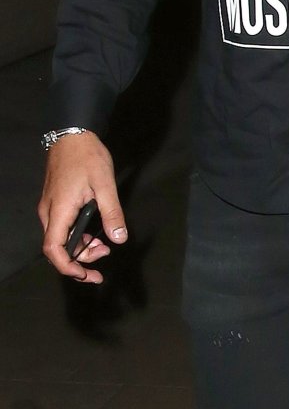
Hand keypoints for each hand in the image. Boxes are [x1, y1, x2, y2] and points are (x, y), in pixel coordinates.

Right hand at [38, 132, 126, 283]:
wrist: (72, 133)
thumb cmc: (88, 157)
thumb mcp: (105, 184)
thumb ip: (112, 213)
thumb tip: (119, 239)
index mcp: (59, 211)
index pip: (54, 250)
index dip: (68, 267)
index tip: (86, 275)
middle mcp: (49, 213)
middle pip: (58, 247)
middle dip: (80, 257)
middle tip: (105, 254)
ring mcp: (50, 207)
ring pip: (61, 237)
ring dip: (81, 245)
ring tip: (104, 244)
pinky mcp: (55, 201)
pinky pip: (63, 226)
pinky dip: (78, 234)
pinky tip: (95, 229)